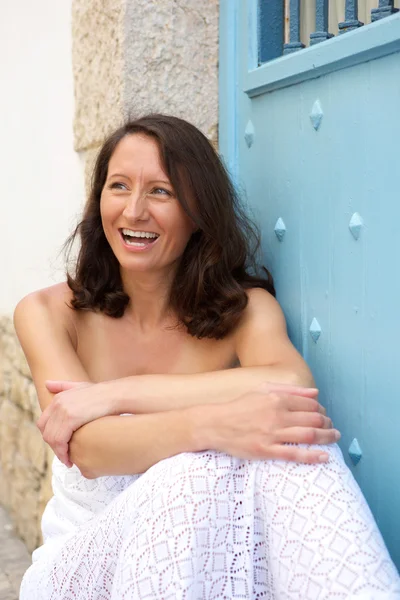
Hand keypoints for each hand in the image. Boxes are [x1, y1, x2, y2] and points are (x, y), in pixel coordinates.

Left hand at [36, 380, 113, 466]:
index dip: (49, 437)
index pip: (43, 423)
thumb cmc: (102, 393)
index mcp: (58, 398)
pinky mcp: (71, 417)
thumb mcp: (80, 386)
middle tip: (64, 456)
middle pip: (45, 432)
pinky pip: (59, 440)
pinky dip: (62, 453)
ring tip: (68, 460)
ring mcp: (63, 409)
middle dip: (53, 446)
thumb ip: (63, 386)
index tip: (59, 446)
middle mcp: (58, 403)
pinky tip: (70, 459)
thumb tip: (46, 384)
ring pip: (51, 438)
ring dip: (58, 453)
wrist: (116, 395)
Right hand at [203, 385, 338, 463]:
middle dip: (327, 423)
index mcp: (276, 399)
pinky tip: (324, 457)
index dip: (321, 410)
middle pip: (313, 419)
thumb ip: (289, 390)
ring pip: (308, 435)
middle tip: (332, 428)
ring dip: (326, 437)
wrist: (215, 424)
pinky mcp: (265, 450)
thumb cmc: (239, 407)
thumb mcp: (262, 390)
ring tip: (334, 438)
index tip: (324, 415)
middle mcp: (277, 415)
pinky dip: (312, 456)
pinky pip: (294, 454)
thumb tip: (314, 393)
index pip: (309, 404)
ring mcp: (272, 434)